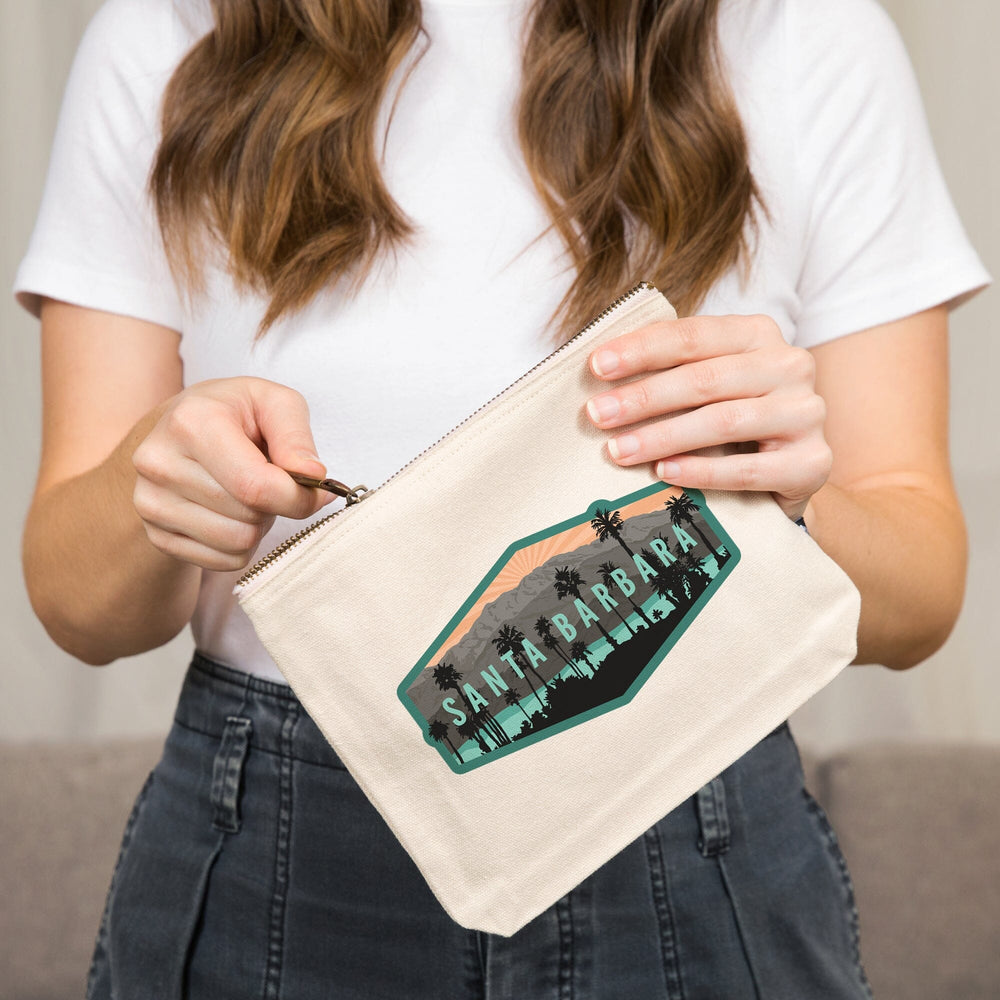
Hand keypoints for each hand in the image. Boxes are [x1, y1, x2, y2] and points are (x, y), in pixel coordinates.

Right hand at [131, 377, 334, 570]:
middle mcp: (160, 463)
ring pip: (237, 543)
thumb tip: (313, 476)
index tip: (316, 490)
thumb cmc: (234, 414)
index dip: (298, 497)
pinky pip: (223, 561)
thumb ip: (297, 437)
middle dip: (274, 505)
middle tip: (267, 479)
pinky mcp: (155, 534)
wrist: (178, 431)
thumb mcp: (273, 403)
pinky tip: (230, 512)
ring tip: (247, 494)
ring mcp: (151, 502)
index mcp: (191, 422)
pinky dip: (240, 544)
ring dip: (257, 525)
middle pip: (248, 516)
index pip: (256, 486)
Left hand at [586, 315, 831, 519]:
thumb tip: (598, 373)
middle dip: (644, 397)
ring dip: (663, 436)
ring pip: (724, 421)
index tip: (596, 367)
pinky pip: (748, 469)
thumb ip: (669, 371)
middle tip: (597, 415)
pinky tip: (664, 474)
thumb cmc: (732, 422)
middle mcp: (790, 365)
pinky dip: (702, 472)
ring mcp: (806, 413)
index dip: (641, 349)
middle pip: (705, 378)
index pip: (692, 336)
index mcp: (758, 334)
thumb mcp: (706, 385)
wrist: (791, 472)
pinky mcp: (813, 462)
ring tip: (619, 450)